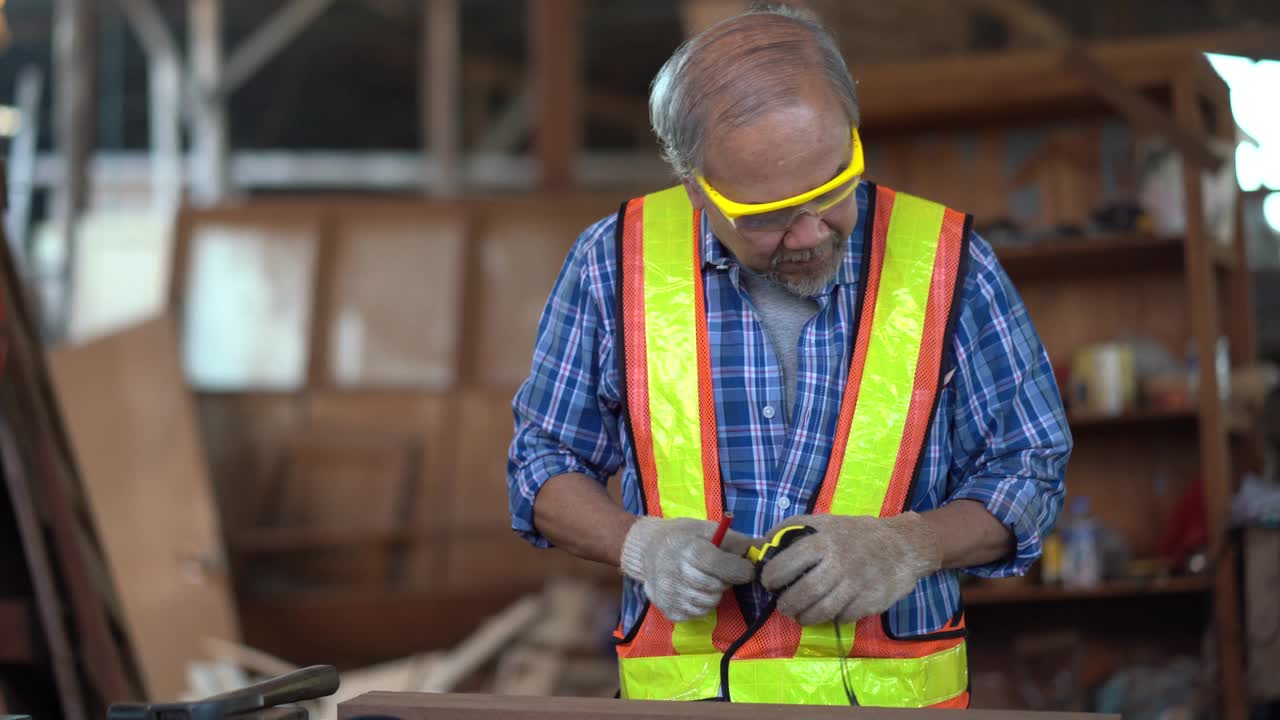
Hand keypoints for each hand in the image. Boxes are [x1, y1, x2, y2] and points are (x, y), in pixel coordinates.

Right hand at [620, 517, 755, 621]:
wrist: (647, 550)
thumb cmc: (682, 537)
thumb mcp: (706, 528)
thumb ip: (733, 540)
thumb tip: (758, 551)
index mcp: (689, 550)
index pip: (722, 566)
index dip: (740, 569)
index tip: (745, 568)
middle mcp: (677, 573)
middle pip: (717, 587)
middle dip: (725, 580)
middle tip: (719, 571)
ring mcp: (671, 594)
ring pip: (709, 603)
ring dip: (714, 593)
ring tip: (705, 580)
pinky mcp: (668, 610)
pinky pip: (697, 614)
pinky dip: (701, 605)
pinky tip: (693, 590)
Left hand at [760, 512, 940, 625]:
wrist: (903, 545)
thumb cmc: (855, 533)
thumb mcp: (823, 521)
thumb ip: (792, 529)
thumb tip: (761, 544)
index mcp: (824, 540)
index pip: (788, 563)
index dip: (772, 578)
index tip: (768, 583)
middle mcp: (839, 562)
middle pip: (804, 593)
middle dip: (786, 605)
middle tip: (783, 606)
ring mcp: (856, 584)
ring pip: (821, 611)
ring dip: (804, 618)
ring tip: (799, 615)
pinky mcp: (870, 602)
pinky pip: (842, 617)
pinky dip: (831, 618)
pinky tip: (828, 612)